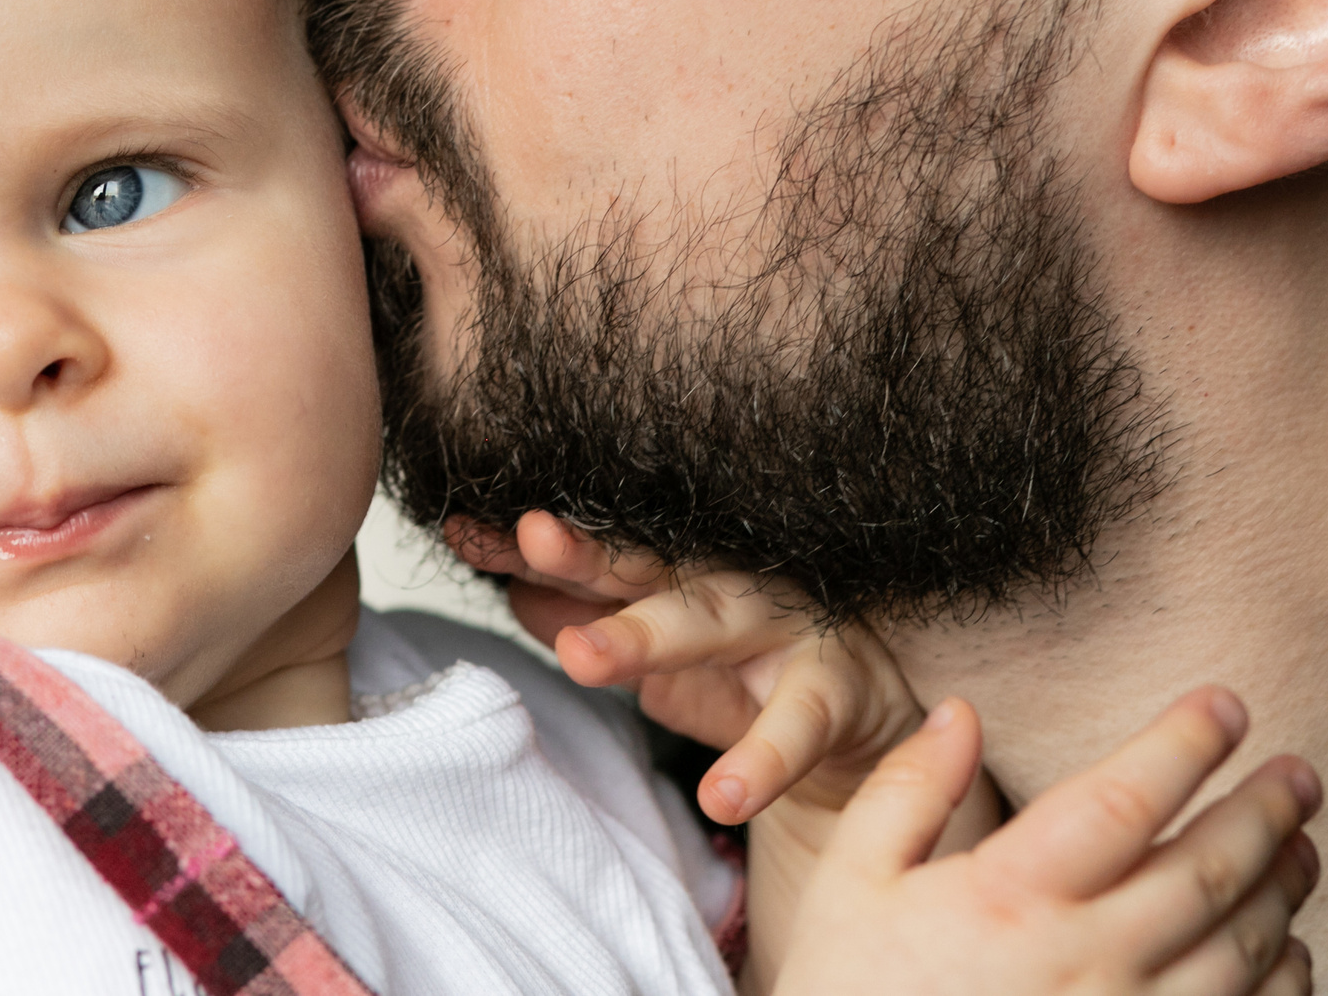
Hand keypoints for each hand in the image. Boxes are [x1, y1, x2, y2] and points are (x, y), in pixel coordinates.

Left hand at [450, 513, 975, 831]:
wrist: (864, 720)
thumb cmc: (743, 672)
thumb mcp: (655, 651)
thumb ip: (584, 617)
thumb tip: (505, 586)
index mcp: (676, 571)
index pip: (594, 551)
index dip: (532, 543)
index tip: (463, 529)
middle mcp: (724, 583)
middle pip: (646, 563)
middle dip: (584, 553)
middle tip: (525, 542)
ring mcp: (782, 628)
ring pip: (712, 623)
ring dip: (646, 636)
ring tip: (580, 657)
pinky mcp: (834, 690)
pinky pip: (797, 725)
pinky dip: (762, 760)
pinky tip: (723, 797)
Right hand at [773, 689, 1320, 995]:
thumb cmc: (855, 992)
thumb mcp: (851, 883)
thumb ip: (906, 792)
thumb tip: (959, 715)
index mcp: (1008, 899)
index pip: (1121, 800)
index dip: (1183, 743)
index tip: (1224, 704)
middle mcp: (1082, 961)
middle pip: (1207, 873)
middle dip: (1264, 811)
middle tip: (1298, 774)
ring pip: (1242, 950)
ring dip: (1283, 888)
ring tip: (1300, 842)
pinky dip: (1284, 977)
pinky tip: (1287, 945)